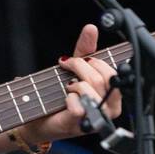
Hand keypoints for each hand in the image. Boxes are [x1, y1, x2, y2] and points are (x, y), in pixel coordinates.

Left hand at [19, 24, 122, 143]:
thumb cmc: (60, 95)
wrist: (39, 117)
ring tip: (68, 88)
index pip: (113, 72)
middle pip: (100, 78)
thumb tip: (91, 28)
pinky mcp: (81, 125)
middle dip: (79, 68)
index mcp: (115, 94)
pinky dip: (68, 98)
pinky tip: (66, 101)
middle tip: (67, 68)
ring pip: (90, 88)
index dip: (94, 62)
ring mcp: (98, 119)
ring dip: (73, 84)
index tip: (81, 60)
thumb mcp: (75, 68)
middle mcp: (111, 108)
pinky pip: (78, 104)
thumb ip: (85, 49)